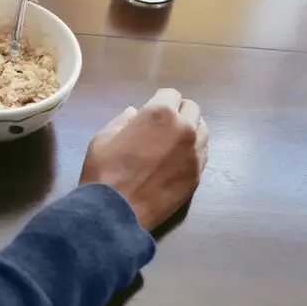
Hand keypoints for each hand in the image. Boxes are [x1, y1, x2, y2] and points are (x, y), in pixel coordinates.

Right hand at [79, 89, 209, 231]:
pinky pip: (202, 154)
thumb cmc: (105, 170)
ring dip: (189, 130)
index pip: (170, 94)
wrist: (115, 211)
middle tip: (163, 126)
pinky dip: (193, 151)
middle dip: (178, 112)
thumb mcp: (103, 137)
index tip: (151, 112)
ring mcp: (195, 153)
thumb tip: (134, 114)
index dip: (159, 101)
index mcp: (160, 113)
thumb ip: (123, 120)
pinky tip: (177, 160)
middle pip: (192, 109)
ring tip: (172, 143)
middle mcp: (184, 128)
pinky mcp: (198, 175)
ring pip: (202, 130)